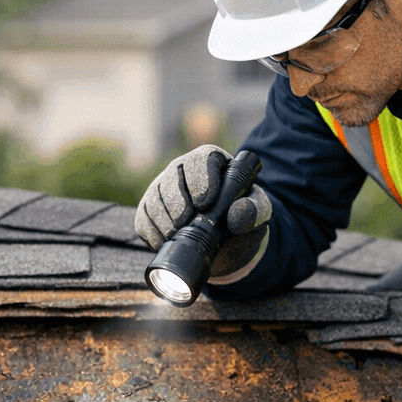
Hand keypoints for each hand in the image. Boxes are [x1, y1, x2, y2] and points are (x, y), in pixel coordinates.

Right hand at [135, 144, 272, 281]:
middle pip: (172, 178)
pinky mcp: (150, 209)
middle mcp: (183, 170)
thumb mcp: (259, 213)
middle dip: (177, 202)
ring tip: (175, 235)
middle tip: (185, 223)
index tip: (204, 202)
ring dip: (162, 219)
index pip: (201, 160)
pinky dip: (151, 232)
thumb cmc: (243, 218)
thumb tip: (238, 213)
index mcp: (211, 162)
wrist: (227, 240)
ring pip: (154, 197)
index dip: (200, 179)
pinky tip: (163, 242)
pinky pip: (143, 218)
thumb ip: (255, 210)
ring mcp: (164, 189)